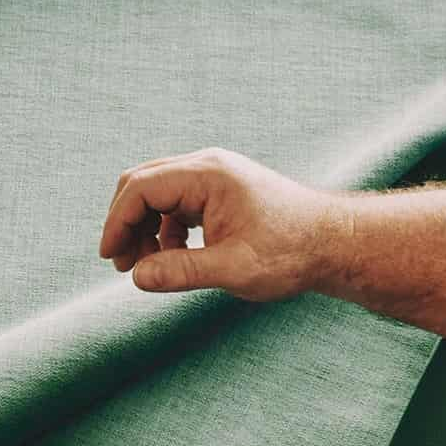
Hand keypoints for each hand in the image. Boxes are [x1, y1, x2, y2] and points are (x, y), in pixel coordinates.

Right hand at [100, 148, 340, 301]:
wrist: (334, 243)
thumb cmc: (291, 253)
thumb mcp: (233, 270)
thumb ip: (182, 272)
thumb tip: (137, 278)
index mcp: (208, 175)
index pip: (141, 188)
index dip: (117, 222)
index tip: (112, 258)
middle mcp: (208, 167)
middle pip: (143, 183)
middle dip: (126, 222)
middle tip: (123, 264)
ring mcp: (215, 176)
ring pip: (158, 193)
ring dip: (144, 226)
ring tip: (145, 265)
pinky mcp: (221, 191)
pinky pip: (177, 202)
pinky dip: (164, 227)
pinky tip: (173, 256)